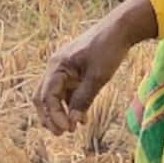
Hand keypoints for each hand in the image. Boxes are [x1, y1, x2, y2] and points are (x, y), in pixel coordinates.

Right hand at [34, 0, 157, 134]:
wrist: (120, 29)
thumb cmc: (108, 49)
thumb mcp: (97, 77)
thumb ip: (83, 100)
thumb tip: (73, 122)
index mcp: (57, 66)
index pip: (47, 96)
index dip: (54, 115)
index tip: (67, 130)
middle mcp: (55, 67)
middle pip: (43, 97)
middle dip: (50, 116)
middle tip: (61, 134)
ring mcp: (63, 69)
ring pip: (54, 96)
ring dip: (60, 113)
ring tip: (72, 128)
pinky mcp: (73, 71)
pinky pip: (66, 91)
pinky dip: (70, 105)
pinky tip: (82, 118)